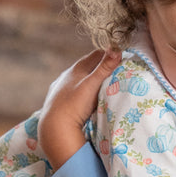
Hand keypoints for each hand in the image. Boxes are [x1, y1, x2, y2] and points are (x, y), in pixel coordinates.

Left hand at [39, 49, 118, 170]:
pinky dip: (80, 90)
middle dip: (100, 66)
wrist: (54, 127)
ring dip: (90, 79)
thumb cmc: (75, 104)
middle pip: (87, 65)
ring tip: (101, 86)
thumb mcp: (93, 85)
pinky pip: (72, 90)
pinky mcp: (57, 99)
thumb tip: (117, 49)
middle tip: (114, 72)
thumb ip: (104, 68)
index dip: (109, 55)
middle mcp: (67, 74)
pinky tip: (83, 97)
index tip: (121, 60)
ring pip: (79, 78)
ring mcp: (61, 87)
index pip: (97, 54)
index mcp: (77, 68)